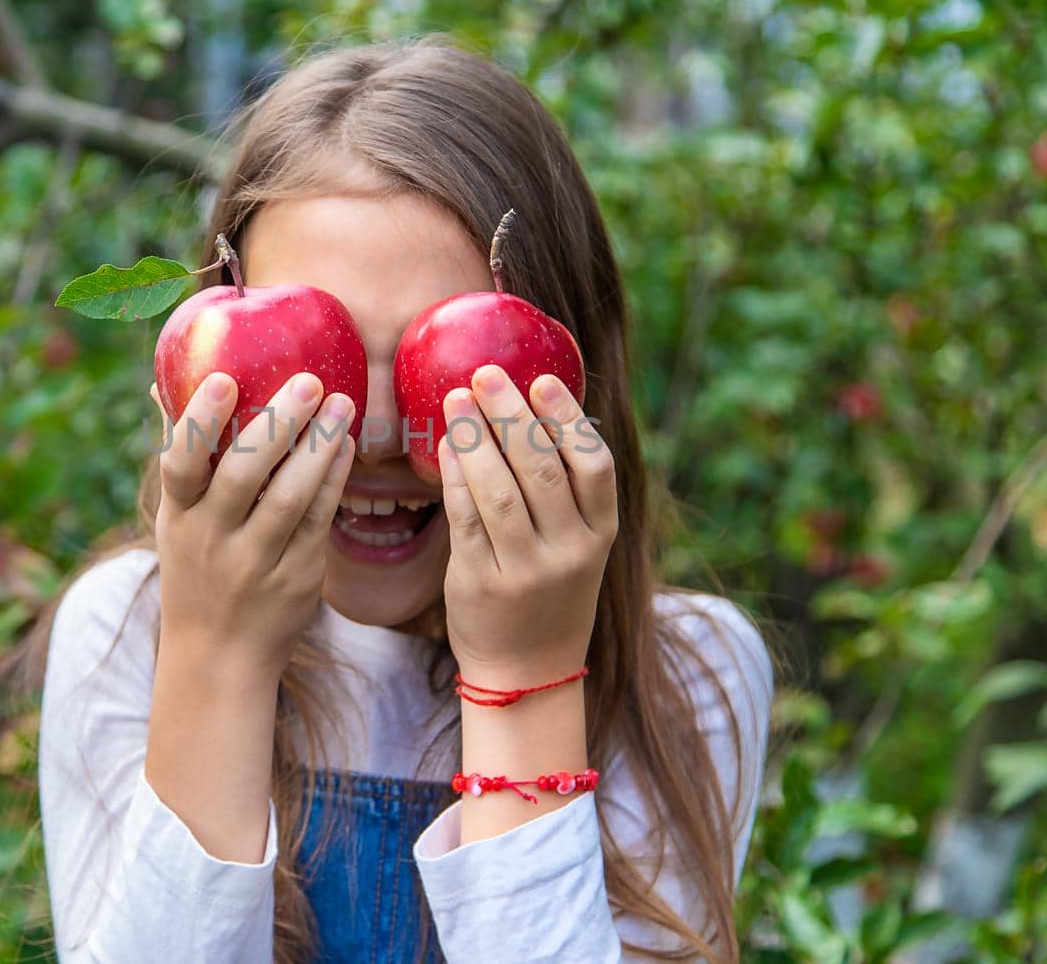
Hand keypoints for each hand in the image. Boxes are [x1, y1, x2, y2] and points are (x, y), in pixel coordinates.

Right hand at [153, 370, 355, 679]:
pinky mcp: (297, 577)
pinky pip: (318, 521)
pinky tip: (347, 445)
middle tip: (309, 382)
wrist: (218, 658)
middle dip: (278, 424)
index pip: (181, 463)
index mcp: (179, 516)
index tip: (225, 379)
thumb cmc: (196, 570)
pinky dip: (334, 480)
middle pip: (243, 474)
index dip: (200, 420)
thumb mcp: (176, 520)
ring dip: (319, 447)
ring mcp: (256, 561)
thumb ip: (179, 456)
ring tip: (342, 405)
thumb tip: (159, 384)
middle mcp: (213, 539)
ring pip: (290, 498)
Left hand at [436, 364, 617, 682]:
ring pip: (499, 491)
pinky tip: (445, 447)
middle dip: (509, 414)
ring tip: (455, 401)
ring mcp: (527, 571)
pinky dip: (454, 477)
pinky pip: (465, 519)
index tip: (541, 379)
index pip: (594, 466)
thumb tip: (529, 410)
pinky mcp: (483, 583)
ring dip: (475, 438)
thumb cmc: (549, 591)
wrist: (528, 672)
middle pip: (541, 468)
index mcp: (601, 534)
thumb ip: (563, 492)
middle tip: (483, 374)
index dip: (567, 418)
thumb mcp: (577, 546)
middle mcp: (570, 552)